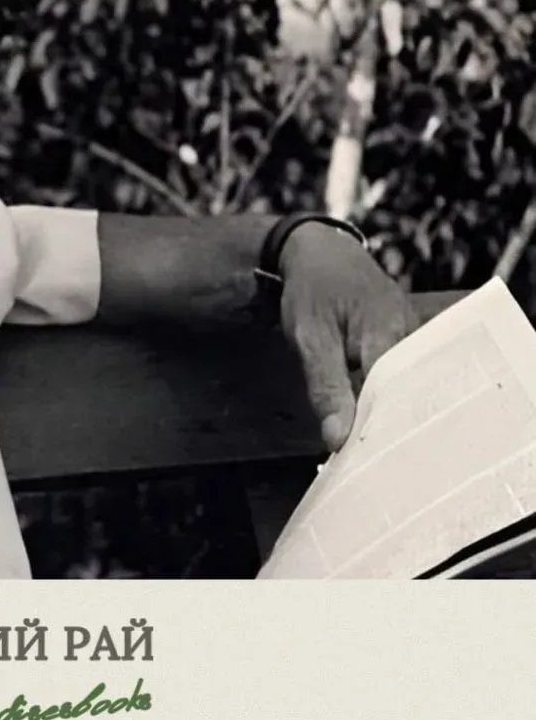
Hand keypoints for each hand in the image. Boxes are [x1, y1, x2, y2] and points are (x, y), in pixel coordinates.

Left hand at [277, 223, 419, 451]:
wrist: (319, 252)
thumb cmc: (311, 290)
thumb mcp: (308, 336)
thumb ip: (324, 386)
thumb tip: (337, 439)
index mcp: (389, 334)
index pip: (394, 397)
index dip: (381, 432)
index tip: (368, 465)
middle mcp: (411, 337)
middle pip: (406, 396)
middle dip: (388, 429)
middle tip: (370, 467)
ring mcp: (411, 337)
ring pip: (404, 388)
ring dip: (386, 414)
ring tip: (372, 453)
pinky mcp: (405, 341)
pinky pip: (400, 376)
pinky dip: (385, 397)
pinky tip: (371, 422)